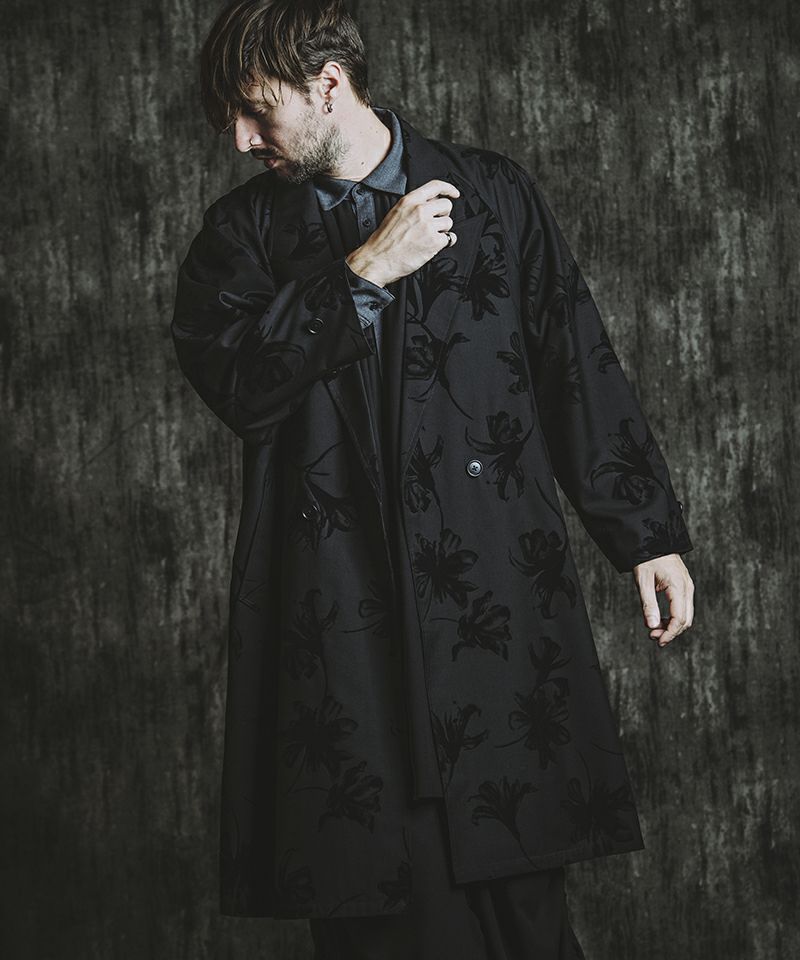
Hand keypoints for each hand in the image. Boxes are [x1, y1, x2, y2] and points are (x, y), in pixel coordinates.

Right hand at [345, 179, 460, 286]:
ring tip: (428, 237)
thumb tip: (430, 204)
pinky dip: (444, 243)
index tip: (454, 194)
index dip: (449, 189)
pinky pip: (449, 238)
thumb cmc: (384, 241)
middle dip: (443, 215)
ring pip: (448, 223)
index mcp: (410, 201)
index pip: (436, 186)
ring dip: (442, 230)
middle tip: (434, 223)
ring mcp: (428, 226)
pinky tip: (432, 246)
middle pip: (446, 205)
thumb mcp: (395, 213)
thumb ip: (413, 206)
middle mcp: (420, 211)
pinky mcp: (433, 242)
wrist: (379, 259)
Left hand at [632, 554, 693, 647]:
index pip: (679, 618)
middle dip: (670, 632)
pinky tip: (659, 620)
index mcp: (679, 587)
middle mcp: (687, 588)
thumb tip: (651, 626)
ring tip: (654, 630)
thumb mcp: (643, 581)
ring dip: (672, 626)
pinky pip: (683, 607)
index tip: (657, 641)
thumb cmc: (646, 558)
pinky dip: (673, 617)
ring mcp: (687, 587)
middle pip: (685, 620)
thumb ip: (648, 604)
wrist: (653, 539)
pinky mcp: (684, 587)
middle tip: (652, 637)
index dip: (669, 633)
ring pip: (686, 615)